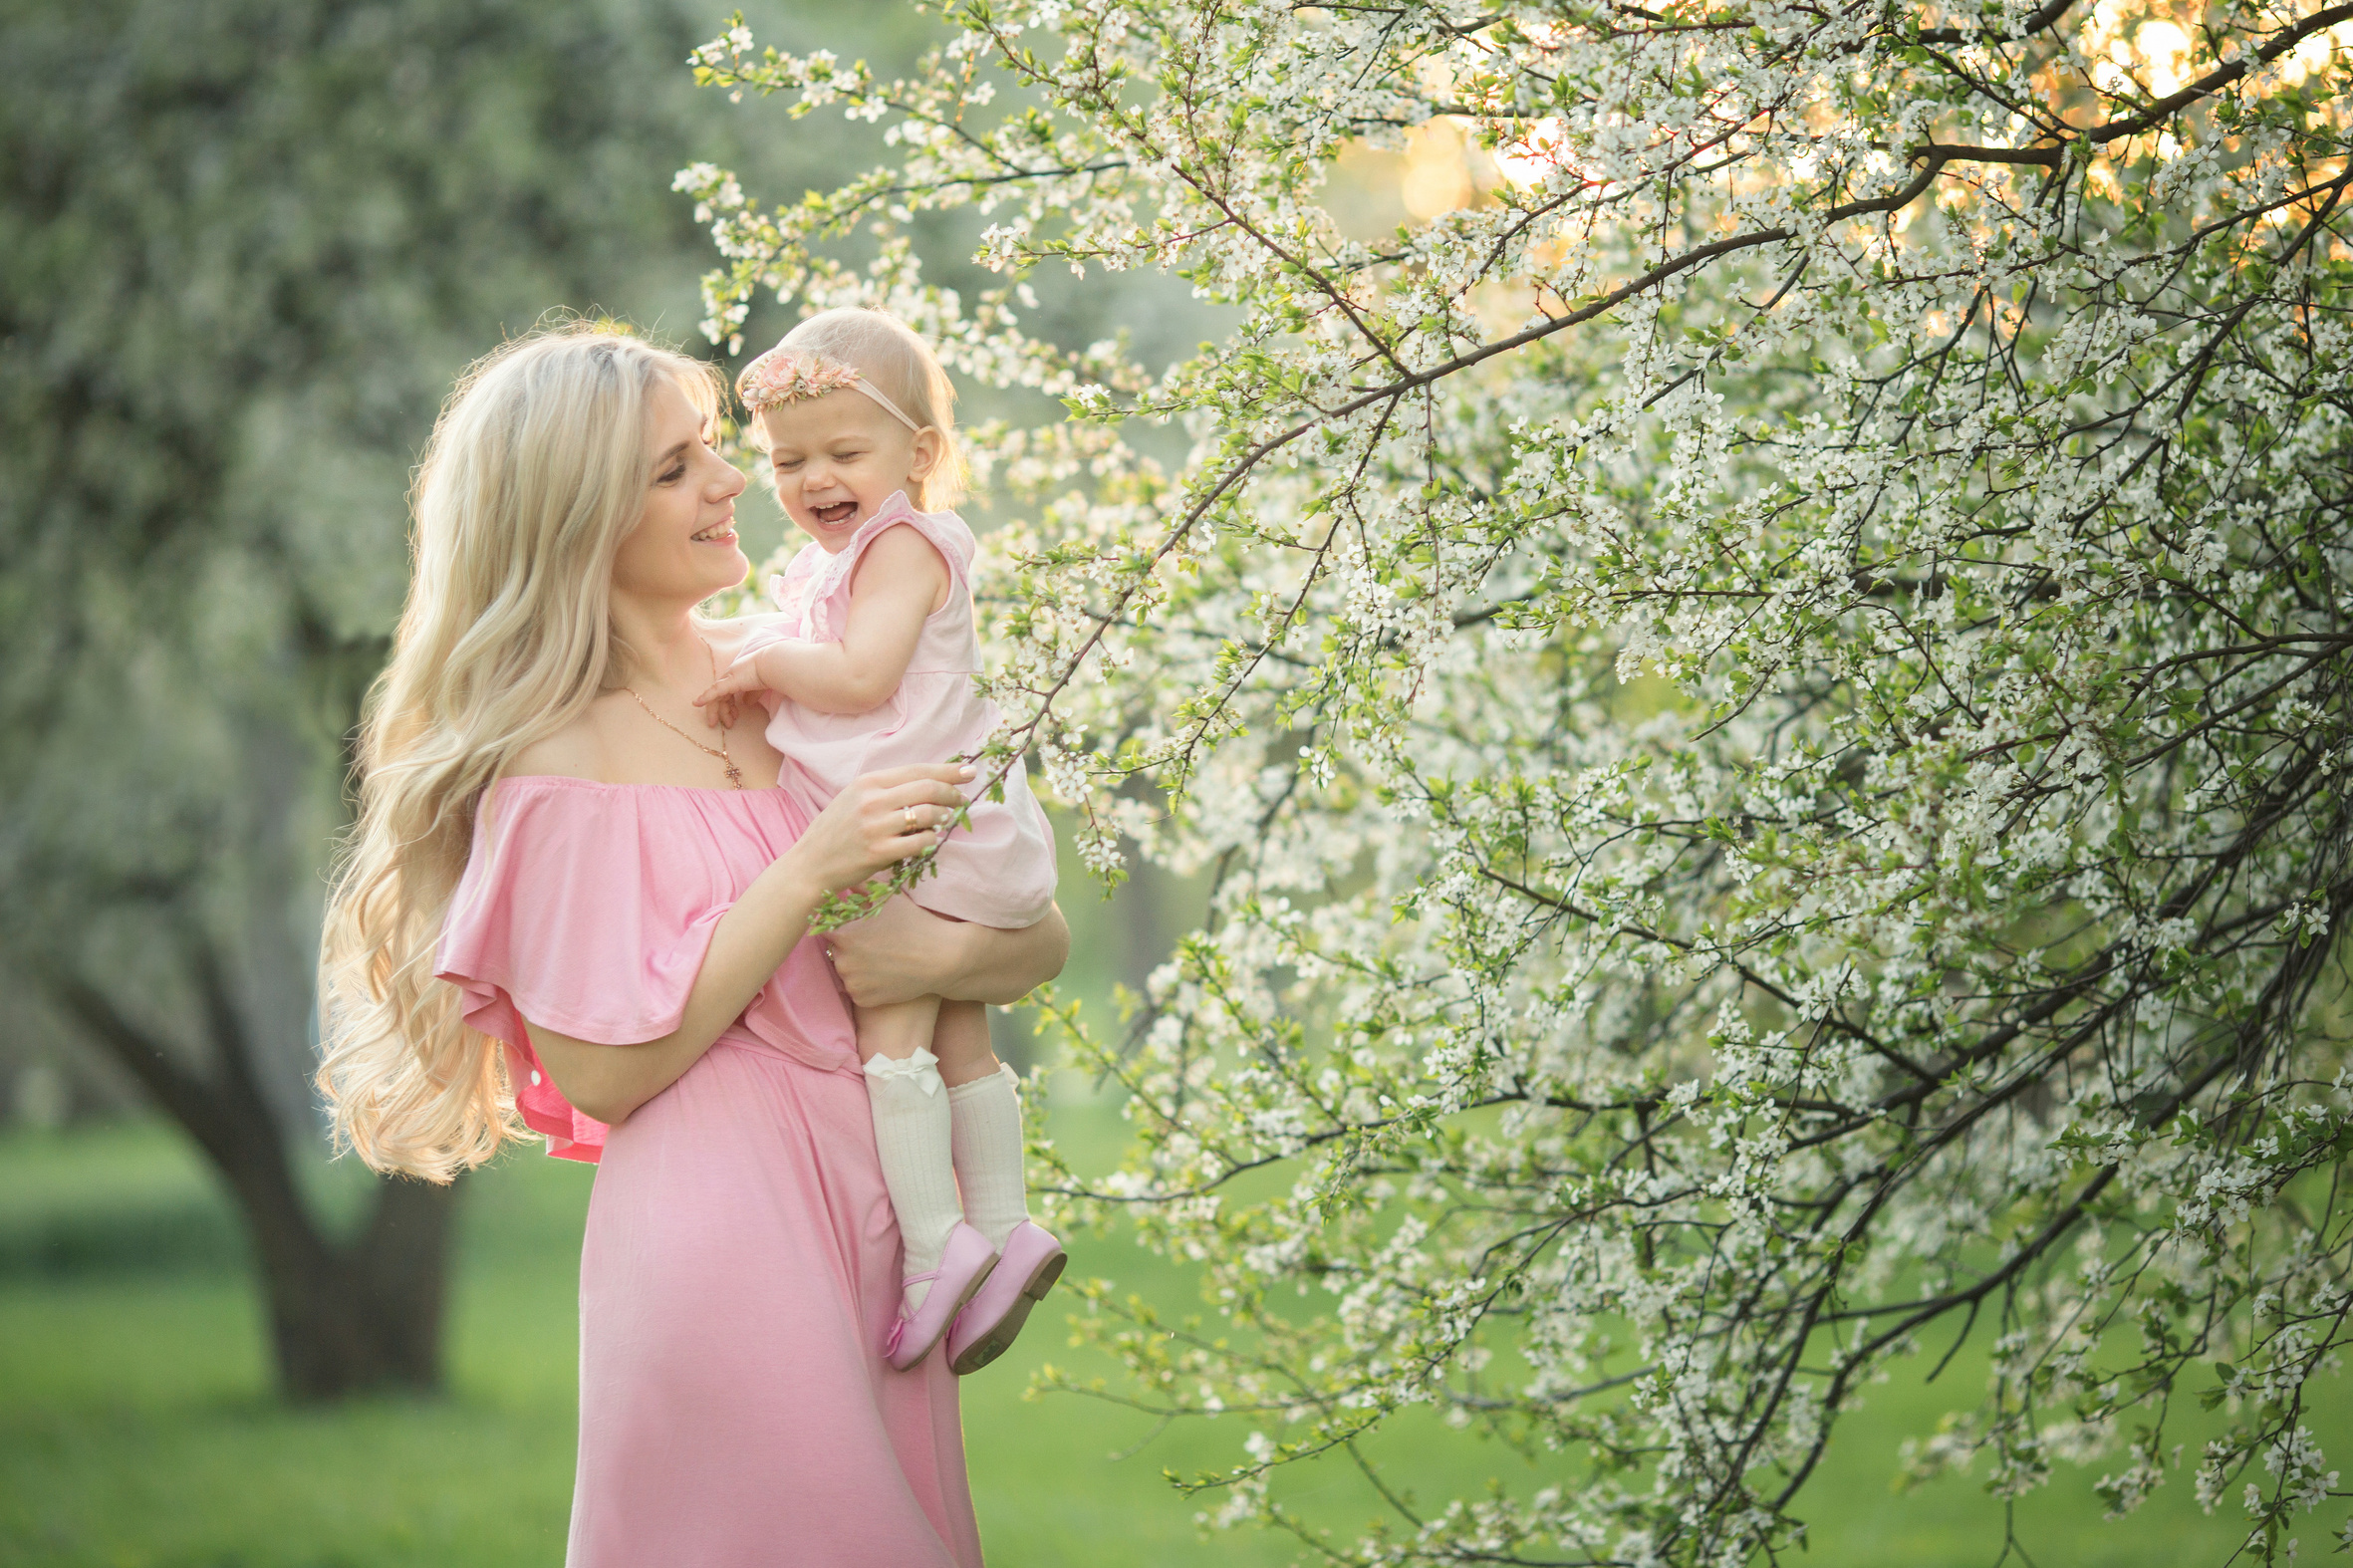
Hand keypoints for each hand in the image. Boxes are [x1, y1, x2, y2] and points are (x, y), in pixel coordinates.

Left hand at [693, 650, 776, 730]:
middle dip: (722, 712)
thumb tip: (746, 703)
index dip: (730, 706)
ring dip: (715, 711)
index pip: (727, 694)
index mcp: (736, 678)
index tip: (735, 717)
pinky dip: (705, 698)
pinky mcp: (727, 682)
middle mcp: (729, 677)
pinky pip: (713, 691)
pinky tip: (696, 704)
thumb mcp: (757, 688)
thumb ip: (751, 696)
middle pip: (719, 697)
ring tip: (714, 723)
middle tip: (726, 725)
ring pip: (715, 697)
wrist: (771, 666)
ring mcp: (727, 679)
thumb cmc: (767, 675)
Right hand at [785, 763, 973, 897]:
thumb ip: (886, 789)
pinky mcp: (879, 852)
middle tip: (963, 800)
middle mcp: (872, 800)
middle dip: (953, 793)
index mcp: (867, 782)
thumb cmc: (835, 831)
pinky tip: (930, 840)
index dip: (948, 770)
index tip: (969, 771)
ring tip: (947, 821)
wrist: (809, 864)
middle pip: (928, 789)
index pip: (917, 770)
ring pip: (928, 814)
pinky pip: (921, 841)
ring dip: (945, 817)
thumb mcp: (854, 797)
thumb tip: (929, 782)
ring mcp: (876, 827)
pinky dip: (932, 839)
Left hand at [825, 895, 973, 1007]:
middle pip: (835, 952)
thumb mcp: (889, 899)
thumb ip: (861, 888)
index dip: (839, 926)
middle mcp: (842, 959)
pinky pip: (857, 991)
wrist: (940, 958)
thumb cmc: (914, 923)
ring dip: (856, 967)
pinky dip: (867, 986)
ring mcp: (852, 982)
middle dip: (847, 947)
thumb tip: (845, 881)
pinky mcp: (862, 999)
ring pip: (845, 973)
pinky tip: (885, 975)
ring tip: (882, 959)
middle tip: (874, 943)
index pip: (824, 928)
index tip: (854, 926)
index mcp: (843, 933)